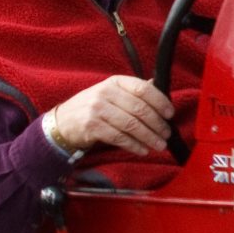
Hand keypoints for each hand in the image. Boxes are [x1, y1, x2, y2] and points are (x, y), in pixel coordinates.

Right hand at [46, 76, 174, 156]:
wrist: (63, 121)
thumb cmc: (93, 106)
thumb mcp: (111, 92)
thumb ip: (132, 90)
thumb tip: (157, 85)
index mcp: (115, 82)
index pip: (142, 88)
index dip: (159, 101)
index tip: (170, 113)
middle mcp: (105, 93)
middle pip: (139, 109)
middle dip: (157, 123)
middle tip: (167, 134)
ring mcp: (97, 109)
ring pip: (131, 125)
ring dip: (148, 137)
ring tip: (159, 144)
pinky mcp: (92, 126)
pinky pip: (119, 137)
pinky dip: (134, 145)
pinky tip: (143, 150)